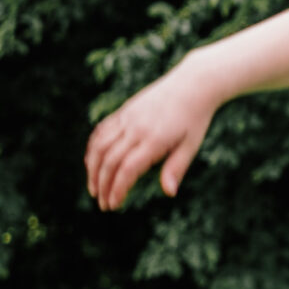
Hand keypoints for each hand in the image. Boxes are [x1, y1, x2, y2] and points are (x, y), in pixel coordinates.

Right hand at [85, 59, 223, 209]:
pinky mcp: (123, 111)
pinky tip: (93, 162)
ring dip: (92, 169)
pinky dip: (93, 148)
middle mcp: (136, 128)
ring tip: (93, 187)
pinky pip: (101, 131)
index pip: (127, 169)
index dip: (117, 189)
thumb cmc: (195, 118)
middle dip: (102, 185)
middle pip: (109, 161)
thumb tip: (169, 192)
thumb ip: (177, 168)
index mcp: (154, 140)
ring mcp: (127, 118)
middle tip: (102, 204)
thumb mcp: (191, 145)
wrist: (192, 84)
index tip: (113, 205)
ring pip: (99, 146)